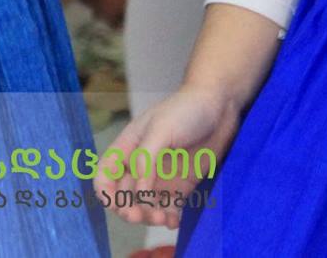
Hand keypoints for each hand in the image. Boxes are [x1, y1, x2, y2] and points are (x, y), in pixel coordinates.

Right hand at [103, 86, 240, 230]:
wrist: (221, 105)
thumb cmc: (187, 108)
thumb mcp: (161, 129)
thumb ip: (146, 160)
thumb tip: (139, 193)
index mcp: (128, 148)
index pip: (105, 176)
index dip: (106, 192)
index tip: (117, 204)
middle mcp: (141, 165)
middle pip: (124, 196)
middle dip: (128, 210)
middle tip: (140, 215)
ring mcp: (161, 177)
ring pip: (146, 206)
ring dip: (149, 217)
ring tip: (163, 218)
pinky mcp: (181, 185)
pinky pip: (170, 208)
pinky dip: (169, 218)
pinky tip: (174, 222)